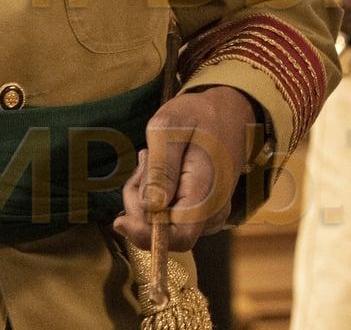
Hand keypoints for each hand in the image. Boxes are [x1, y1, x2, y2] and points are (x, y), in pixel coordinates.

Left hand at [112, 86, 256, 251]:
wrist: (230, 112)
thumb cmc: (199, 116)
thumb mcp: (170, 128)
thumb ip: (160, 168)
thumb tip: (149, 208)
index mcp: (207, 194)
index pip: (178, 238)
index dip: (145, 236)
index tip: (120, 219)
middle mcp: (211, 213)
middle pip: (161, 232)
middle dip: (138, 203)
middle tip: (144, 160)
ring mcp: (207, 216)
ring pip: (160, 225)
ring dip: (144, 196)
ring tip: (153, 158)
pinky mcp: (200, 213)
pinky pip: (168, 217)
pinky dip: (154, 197)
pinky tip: (160, 169)